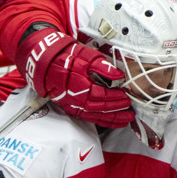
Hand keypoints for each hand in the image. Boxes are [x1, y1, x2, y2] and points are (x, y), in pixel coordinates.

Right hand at [14, 28, 134, 126]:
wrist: (46, 61)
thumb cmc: (66, 57)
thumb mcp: (86, 56)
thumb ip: (103, 66)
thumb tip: (118, 76)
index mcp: (80, 86)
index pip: (102, 95)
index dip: (116, 97)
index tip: (127, 97)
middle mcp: (75, 99)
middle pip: (100, 108)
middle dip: (117, 111)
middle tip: (130, 112)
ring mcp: (71, 104)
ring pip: (94, 116)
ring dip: (111, 119)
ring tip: (124, 121)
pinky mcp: (69, 107)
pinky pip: (87, 117)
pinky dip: (100, 120)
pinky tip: (109, 121)